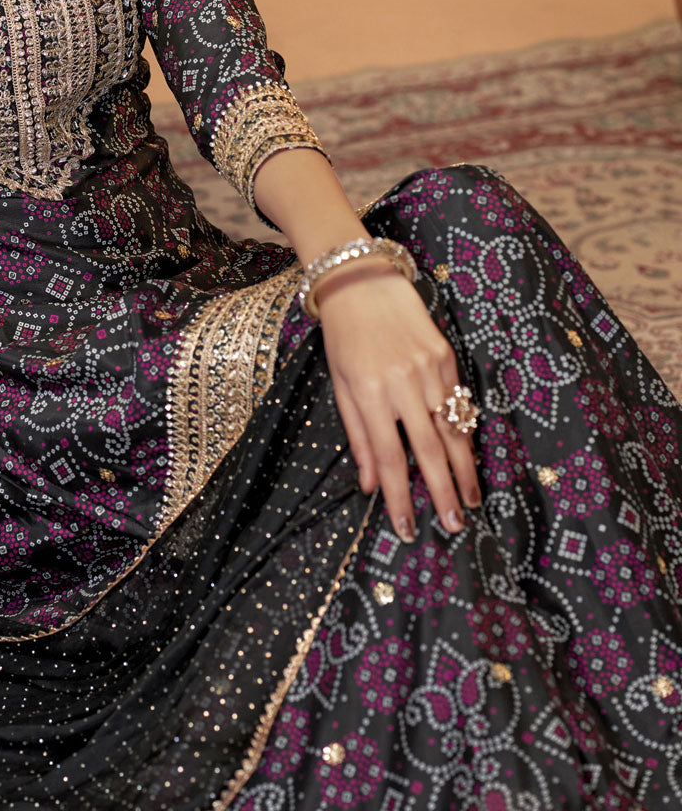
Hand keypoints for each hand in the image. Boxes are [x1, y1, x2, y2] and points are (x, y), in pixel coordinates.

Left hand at [314, 259, 481, 539]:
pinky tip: (468, 457)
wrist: (362, 282)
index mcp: (369, 394)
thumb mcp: (339, 386)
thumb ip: (358, 436)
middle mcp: (402, 383)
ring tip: (470, 500)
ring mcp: (429, 369)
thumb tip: (370, 485)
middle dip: (443, 492)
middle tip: (454, 525)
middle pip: (429, 450)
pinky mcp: (446, 356)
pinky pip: (459, 403)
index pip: (391, 458)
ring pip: (453, 429)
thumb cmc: (343, 338)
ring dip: (464, 469)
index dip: (401, 497)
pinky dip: (465, 433)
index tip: (409, 528)